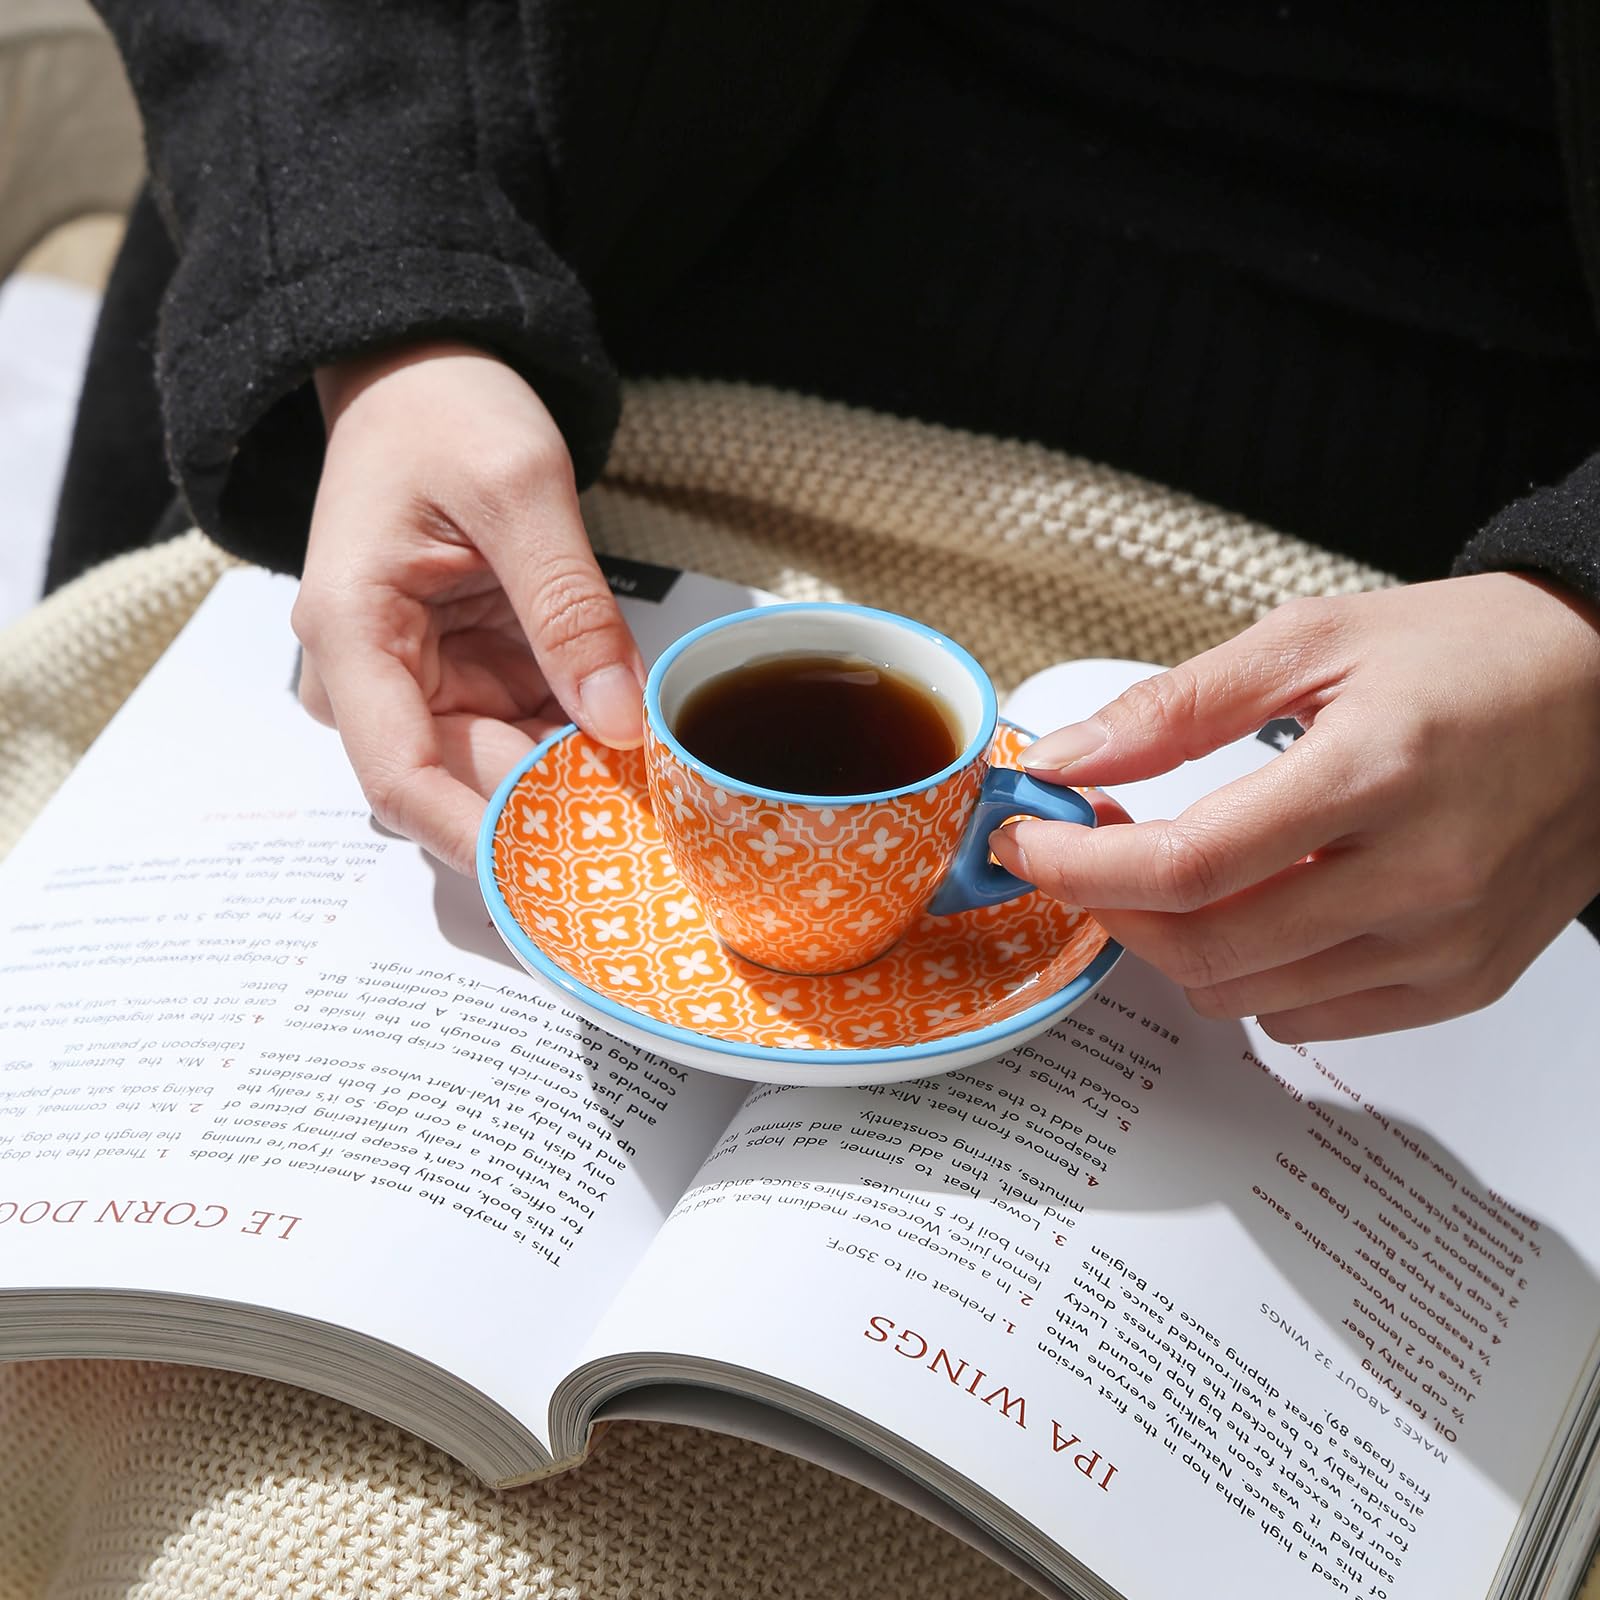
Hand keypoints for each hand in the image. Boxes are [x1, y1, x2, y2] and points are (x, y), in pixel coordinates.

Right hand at [292, 341, 643, 875]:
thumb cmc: (447, 410)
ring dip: (572, 787)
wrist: (421, 372)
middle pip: (459, 782)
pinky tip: (639, 759)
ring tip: (662, 804)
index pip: (400, 777)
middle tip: (653, 840)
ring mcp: (421, 680)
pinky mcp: (464, 673)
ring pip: (498, 768)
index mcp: (354, 633)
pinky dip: (577, 747)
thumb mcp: (520, 489)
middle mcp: (374, 675)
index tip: (555, 883)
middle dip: (549, 815)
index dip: (476, 841)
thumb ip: (569, 607)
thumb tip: (617, 724)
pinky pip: (522, 732)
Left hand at [991, 575, 1599, 1040]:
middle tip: (1083, 853)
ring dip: (1174, 942)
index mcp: (1378, 772)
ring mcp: (1448, 942)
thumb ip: (1176, 708)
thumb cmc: (1473, 653)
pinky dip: (1251, 976)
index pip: (1188, 864)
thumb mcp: (1313, 640)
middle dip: (1111, 908)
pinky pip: (1311, 1017)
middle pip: (1206, 948)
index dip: (1082, 864)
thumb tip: (1068, 759)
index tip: (1031, 840)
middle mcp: (1421, 876)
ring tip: (1169, 870)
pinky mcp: (1464, 979)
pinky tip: (1254, 908)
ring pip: (1248, 996)